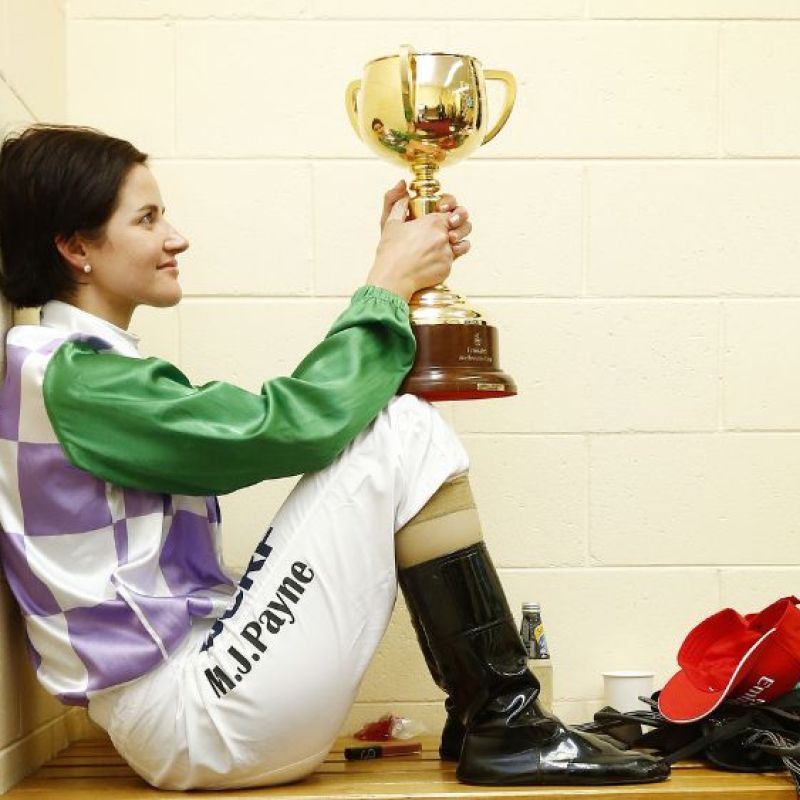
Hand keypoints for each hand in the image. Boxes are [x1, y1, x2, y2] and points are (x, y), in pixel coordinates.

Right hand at [368, 182, 472, 300]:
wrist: (393, 279)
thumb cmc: (391, 252)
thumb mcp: (391, 223)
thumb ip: (400, 204)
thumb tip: (404, 192)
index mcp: (433, 222)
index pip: (451, 212)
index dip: (450, 213)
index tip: (446, 217)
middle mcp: (443, 236)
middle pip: (464, 226)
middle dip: (459, 227)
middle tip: (451, 232)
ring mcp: (447, 253)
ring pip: (463, 244)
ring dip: (457, 243)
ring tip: (446, 246)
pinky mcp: (447, 268)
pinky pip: (453, 261)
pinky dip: (445, 260)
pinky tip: (433, 261)